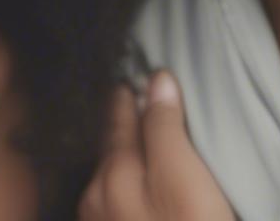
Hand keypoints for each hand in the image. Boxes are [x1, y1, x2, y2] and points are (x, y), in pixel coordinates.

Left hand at [79, 70, 236, 220]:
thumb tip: (156, 80)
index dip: (126, 94)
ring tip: (132, 140)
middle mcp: (97, 199)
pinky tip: (131, 191)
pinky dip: (122, 187)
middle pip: (108, 148)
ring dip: (119, 157)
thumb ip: (165, 128)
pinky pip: (112, 205)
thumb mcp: (182, 178)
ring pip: (107, 178)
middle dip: (117, 124)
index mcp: (112, 173)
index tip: (130, 74)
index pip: (118, 117)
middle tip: (127, 99)